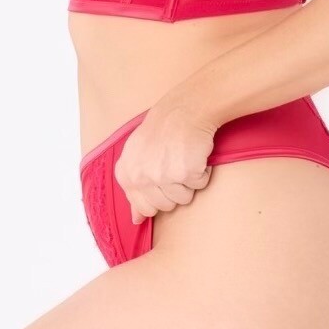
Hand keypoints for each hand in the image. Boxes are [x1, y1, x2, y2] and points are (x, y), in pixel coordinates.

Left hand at [114, 99, 217, 226]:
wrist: (185, 109)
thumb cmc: (162, 131)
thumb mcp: (137, 156)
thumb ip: (134, 188)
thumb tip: (136, 219)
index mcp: (126, 174)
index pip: (143, 208)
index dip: (158, 196)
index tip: (162, 177)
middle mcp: (141, 176)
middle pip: (165, 206)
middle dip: (174, 189)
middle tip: (174, 164)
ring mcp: (162, 175)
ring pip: (183, 198)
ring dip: (188, 181)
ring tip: (183, 157)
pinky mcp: (185, 172)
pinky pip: (199, 185)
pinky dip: (202, 171)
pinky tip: (195, 154)